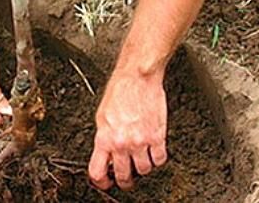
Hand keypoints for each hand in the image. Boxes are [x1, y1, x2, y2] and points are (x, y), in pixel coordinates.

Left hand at [88, 69, 167, 190]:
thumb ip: (104, 138)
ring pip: (144, 170)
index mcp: (104, 138)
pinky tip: (154, 150)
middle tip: (127, 175)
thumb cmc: (120, 91)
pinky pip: (160, 159)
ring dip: (143, 167)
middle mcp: (122, 143)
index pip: (97, 172)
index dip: (102, 181)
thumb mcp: (102, 116)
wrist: (137, 77)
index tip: (106, 182)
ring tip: (142, 157)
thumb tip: (106, 155)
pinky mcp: (158, 137)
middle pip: (123, 176)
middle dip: (125, 178)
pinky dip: (158, 158)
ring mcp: (141, 142)